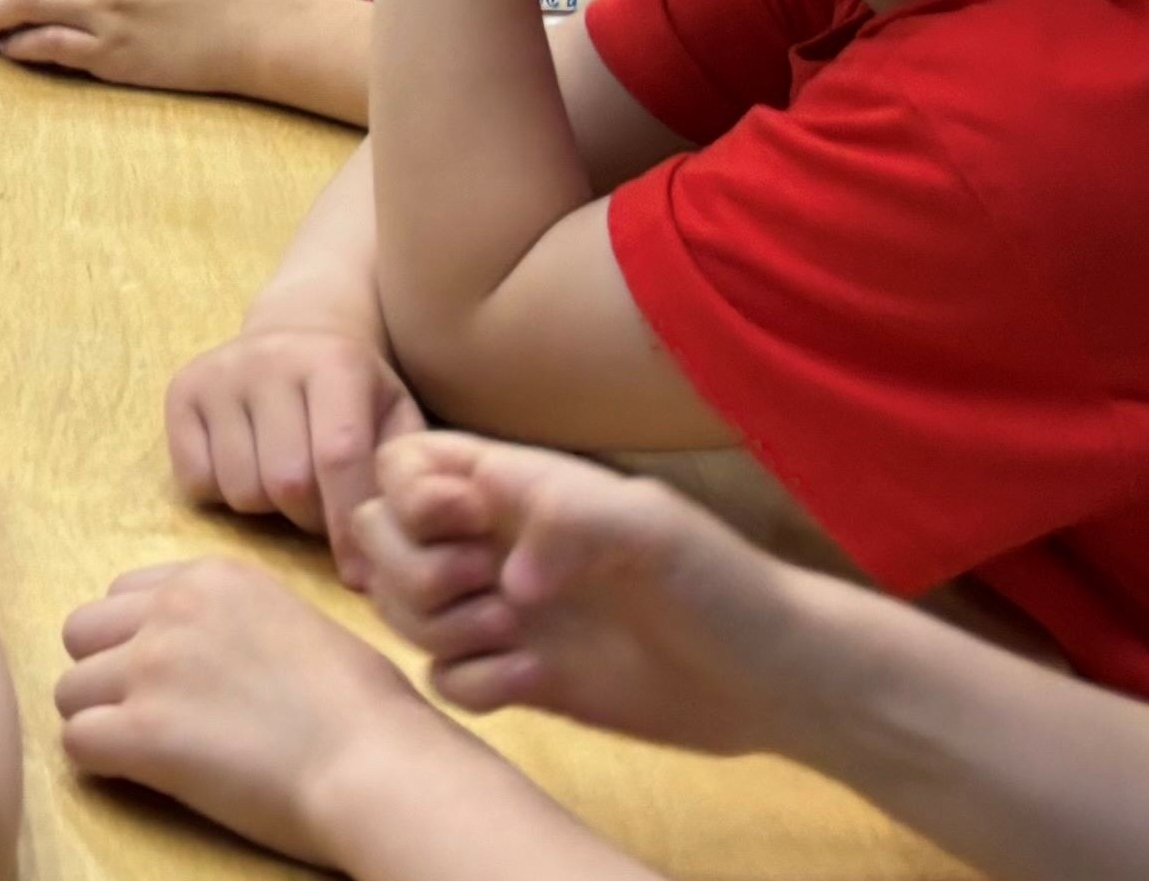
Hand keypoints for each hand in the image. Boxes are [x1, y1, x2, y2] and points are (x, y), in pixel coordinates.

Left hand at [52, 559, 474, 860]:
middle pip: (82, 634)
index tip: (164, 678)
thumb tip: (217, 655)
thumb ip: (236, 624)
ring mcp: (150, 668)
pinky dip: (100, 765)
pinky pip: (76, 744)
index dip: (134, 641)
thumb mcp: (295, 623)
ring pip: (70, 691)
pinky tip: (139, 777)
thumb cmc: (363, 708)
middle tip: (143, 716)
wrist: (374, 762)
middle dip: (104, 675)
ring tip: (144, 754)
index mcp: (211, 578)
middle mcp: (171, 610)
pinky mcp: (141, 732)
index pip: (123, 595)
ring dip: (99, 722)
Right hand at [168, 308, 418, 545]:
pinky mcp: (181, 390)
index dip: (349, 525)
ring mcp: (219, 372)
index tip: (359, 578)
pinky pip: (194, 480)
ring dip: (267, 507)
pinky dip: (221, 494)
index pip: (338, 456)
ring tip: (285, 481)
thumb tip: (388, 550)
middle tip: (322, 509)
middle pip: (287, 481)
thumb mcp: (396, 420)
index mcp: (335, 361)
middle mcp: (271, 357)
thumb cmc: (357, 396)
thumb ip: (399, 476)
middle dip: (310, 517)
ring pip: (240, 488)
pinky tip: (245, 466)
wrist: (298, 335)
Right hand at [351, 432, 803, 752]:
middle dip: (412, 568)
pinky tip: (534, 681)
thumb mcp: (650, 523)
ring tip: (513, 635)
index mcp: (516, 486)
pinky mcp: (519, 677)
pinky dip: (473, 682)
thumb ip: (565, 516)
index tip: (467, 523)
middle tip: (483, 585)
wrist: (768, 677)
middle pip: (380, 539)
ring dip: (437, 626)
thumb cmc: (717, 579)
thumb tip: (504, 573)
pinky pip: (446, 679)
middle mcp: (494, 541)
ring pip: (401, 611)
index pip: (405, 464)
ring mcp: (503, 611)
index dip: (411, 495)